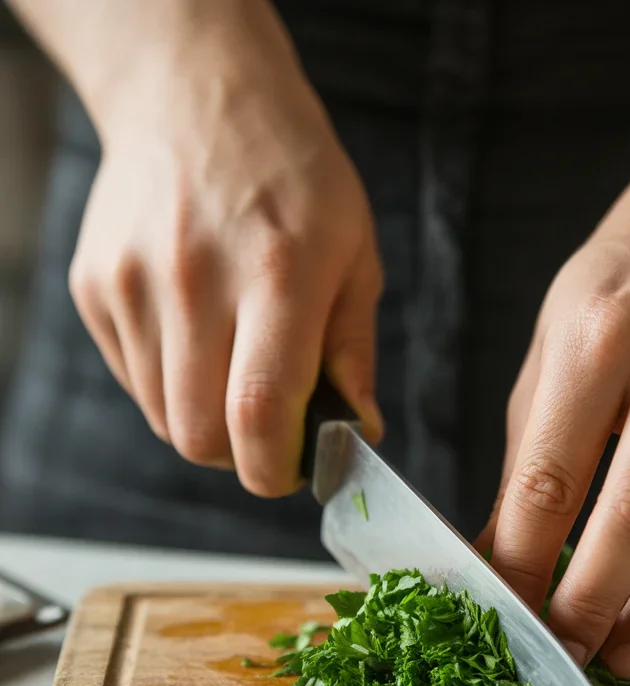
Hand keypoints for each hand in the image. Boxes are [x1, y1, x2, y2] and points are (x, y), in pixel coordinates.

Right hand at [68, 1, 382, 496]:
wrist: (197, 96)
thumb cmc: (293, 176)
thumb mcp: (355, 253)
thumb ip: (354, 352)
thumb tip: (359, 432)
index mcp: (277, 274)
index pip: (259, 413)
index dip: (275, 469)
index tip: (292, 471)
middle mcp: (195, 279)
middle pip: (199, 436)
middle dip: (240, 455)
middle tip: (270, 426)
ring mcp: (134, 281)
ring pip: (163, 418)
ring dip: (205, 419)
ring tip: (234, 365)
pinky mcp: (95, 285)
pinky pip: (135, 380)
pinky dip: (170, 384)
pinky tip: (196, 335)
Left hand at [480, 170, 629, 678]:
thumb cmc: (621, 292)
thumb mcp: (552, 352)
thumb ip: (526, 459)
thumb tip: (496, 559)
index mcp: (599, 338)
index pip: (552, 480)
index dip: (526, 565)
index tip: (507, 619)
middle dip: (595, 606)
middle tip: (568, 656)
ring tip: (624, 657)